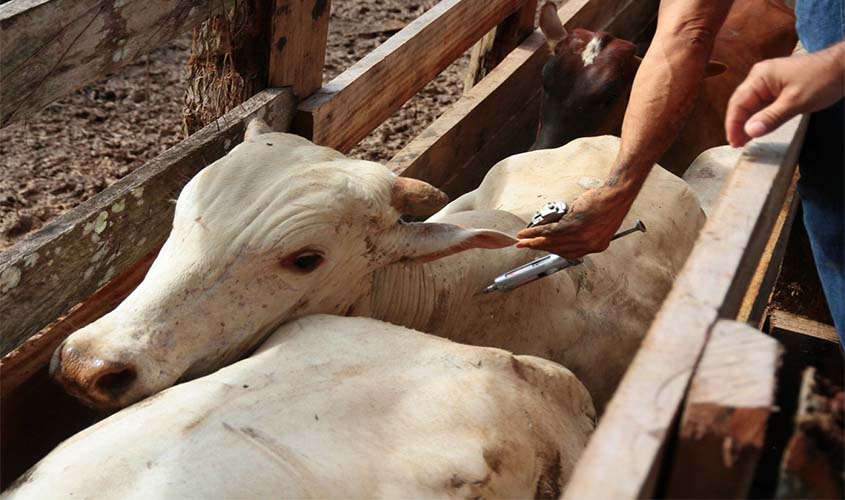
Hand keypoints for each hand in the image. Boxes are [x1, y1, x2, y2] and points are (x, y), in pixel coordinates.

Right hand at [516, 185, 634, 258]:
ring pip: (551, 241)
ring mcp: (580, 237)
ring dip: (534, 241)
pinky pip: (550, 232)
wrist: (616, 195)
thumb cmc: (609, 203)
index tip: (542, 248)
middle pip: (557, 249)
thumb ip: (583, 232)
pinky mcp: (573, 227)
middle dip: (539, 247)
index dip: (553, 250)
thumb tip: (565, 231)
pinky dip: (537, 232)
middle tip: (526, 246)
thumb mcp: (597, 223)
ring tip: (523, 240)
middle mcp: (588, 244)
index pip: (569, 253)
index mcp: (595, 246)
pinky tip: (529, 232)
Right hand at [725, 42, 844, 146]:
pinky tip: (758, 128)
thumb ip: (770, 118)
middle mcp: (760, 77)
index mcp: (760, 77)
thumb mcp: (795, 102)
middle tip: (737, 145)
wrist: (844, 66)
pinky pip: (763, 103)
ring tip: (744, 141)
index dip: (733, 124)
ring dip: (747, 122)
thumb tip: (749, 132)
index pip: (738, 103)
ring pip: (751, 105)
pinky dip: (759, 117)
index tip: (733, 143)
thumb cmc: (821, 80)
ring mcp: (769, 81)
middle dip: (738, 125)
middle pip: (741, 103)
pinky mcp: (778, 87)